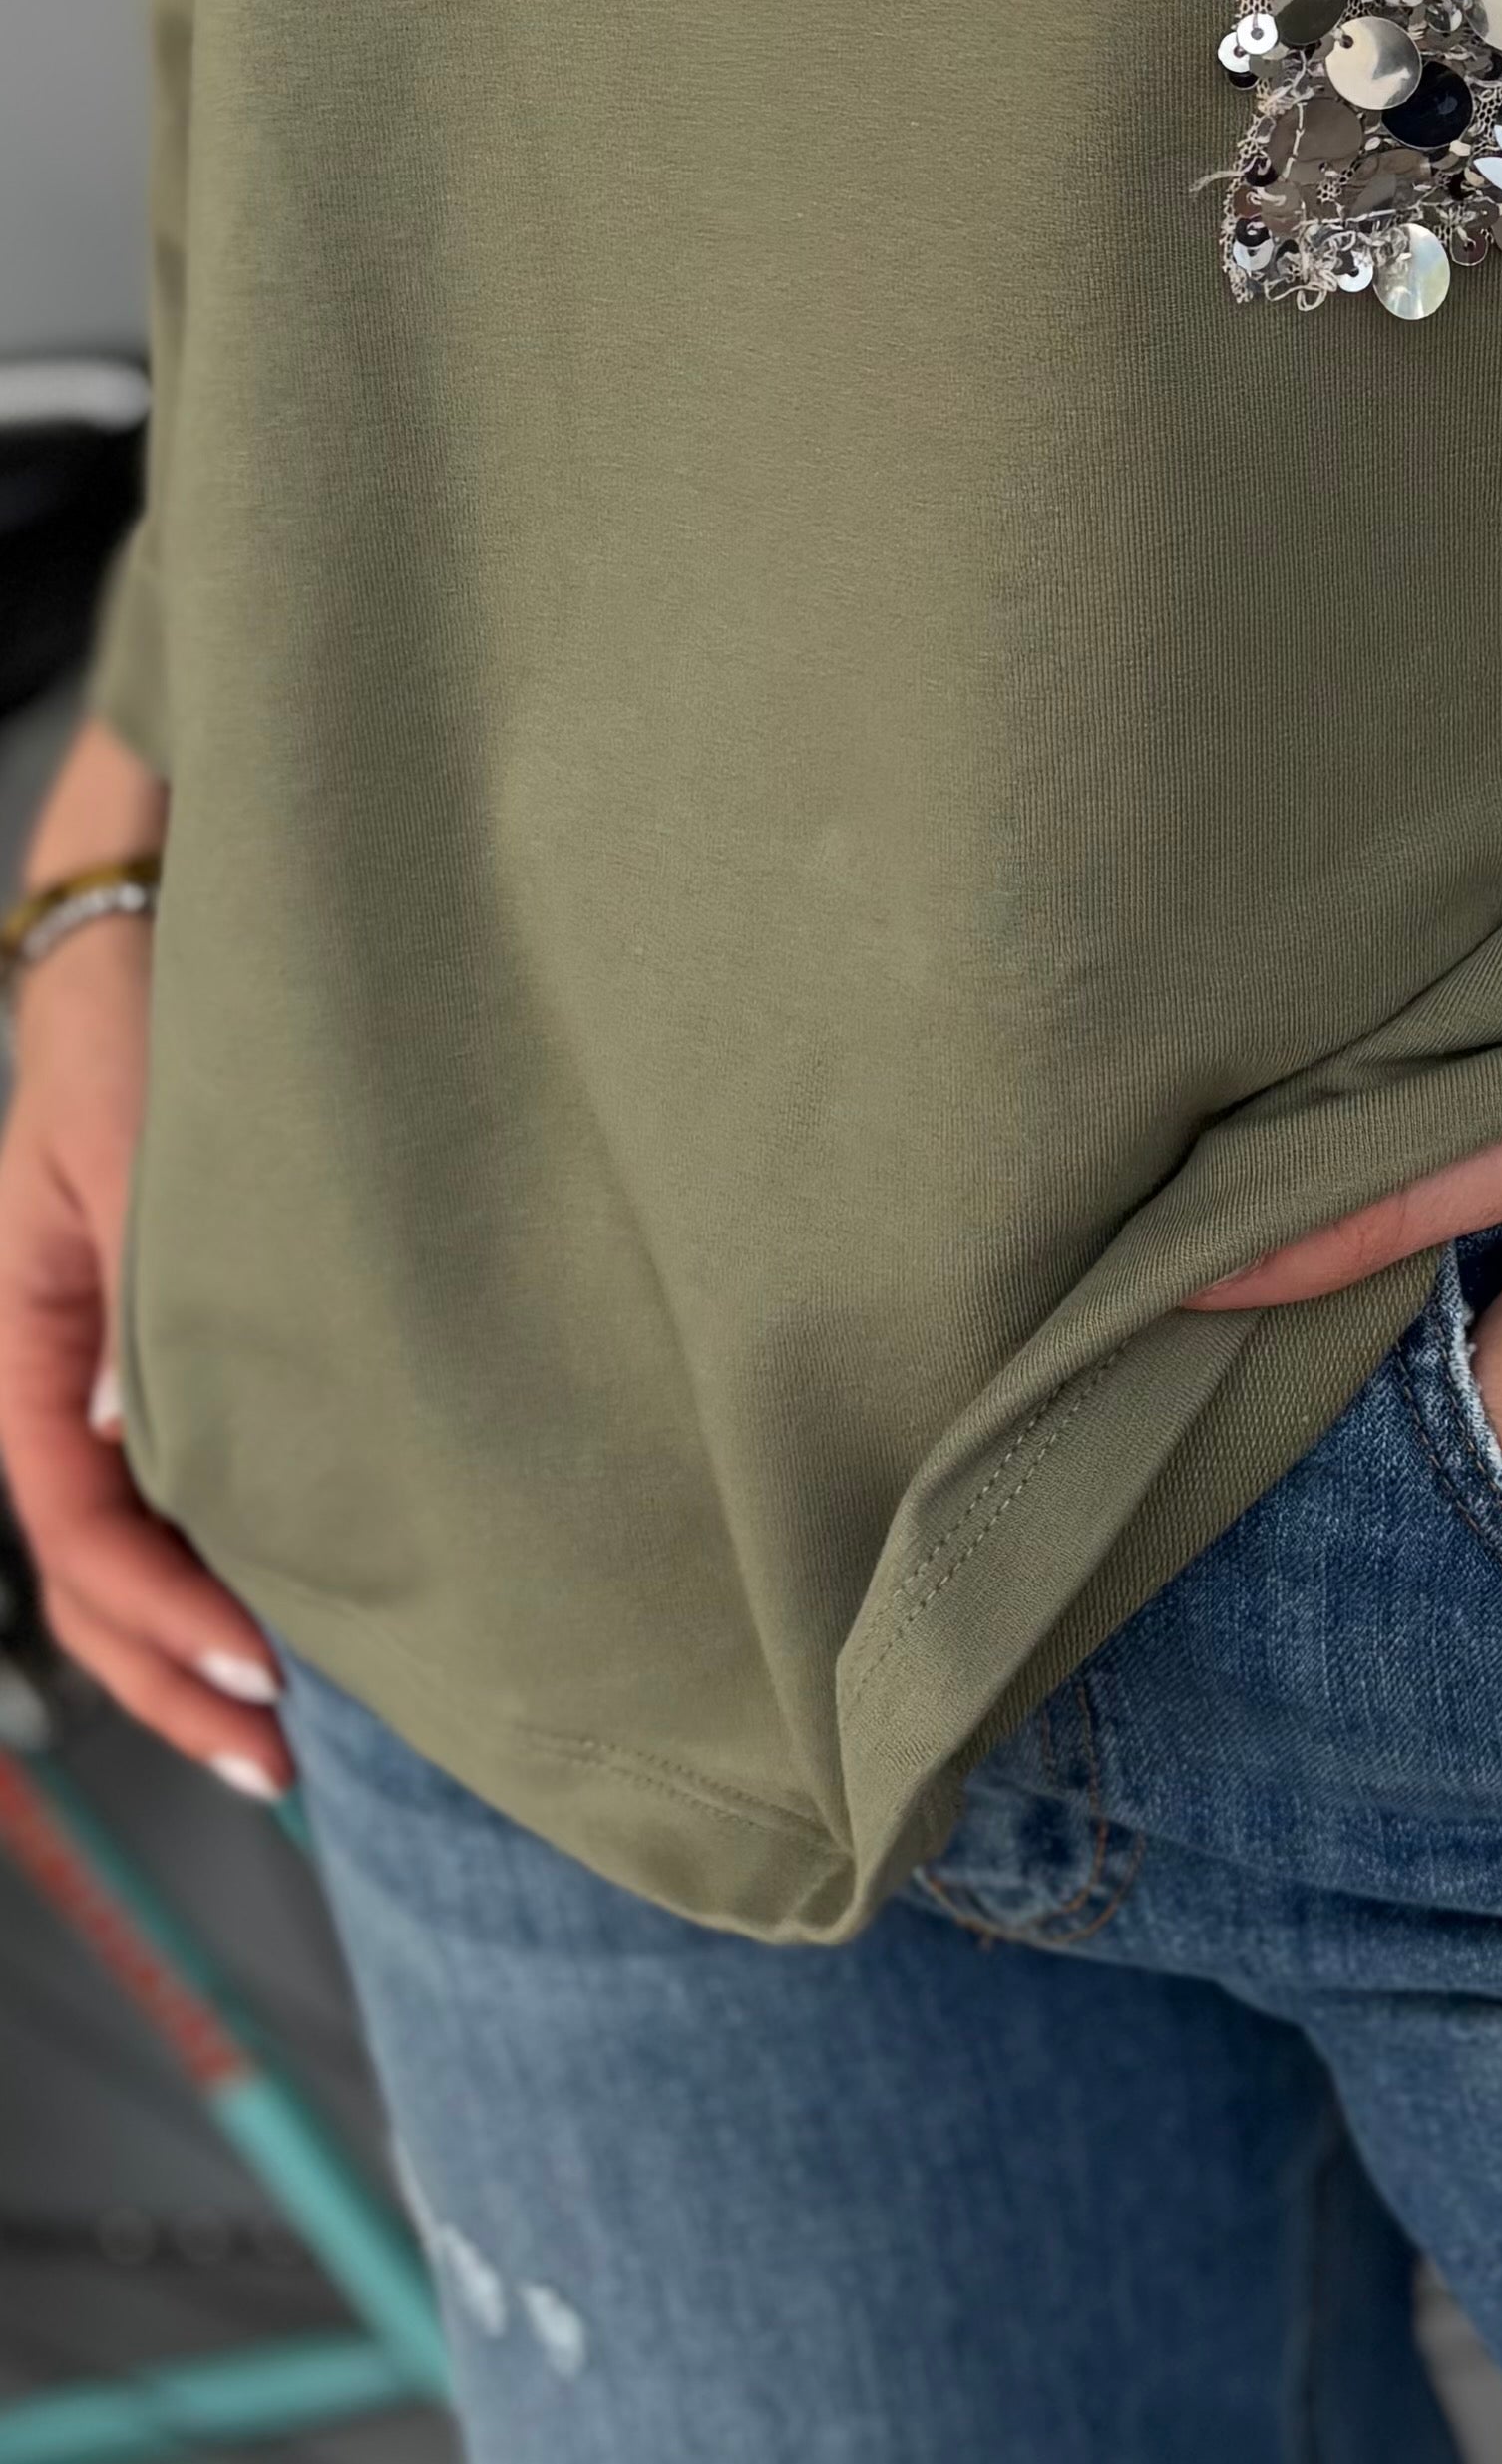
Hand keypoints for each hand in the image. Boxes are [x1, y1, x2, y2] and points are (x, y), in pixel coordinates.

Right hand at [0, 722, 289, 1793]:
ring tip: (284, 1735)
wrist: (167, 924)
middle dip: (174, 1674)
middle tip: (279, 1762)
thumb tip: (139, 1442)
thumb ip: (139, 1286)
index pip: (74, 1524)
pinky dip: (222, 1564)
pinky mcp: (172, 1342)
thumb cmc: (147, 1024)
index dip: (158, 1610)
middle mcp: (57, 1371)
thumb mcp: (131, 1151)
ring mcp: (113, 1366)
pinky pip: (178, 1486)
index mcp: (22, 1339)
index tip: (258, 1669)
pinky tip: (290, 1614)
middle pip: (95, 1569)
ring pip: (132, 1545)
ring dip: (195, 1642)